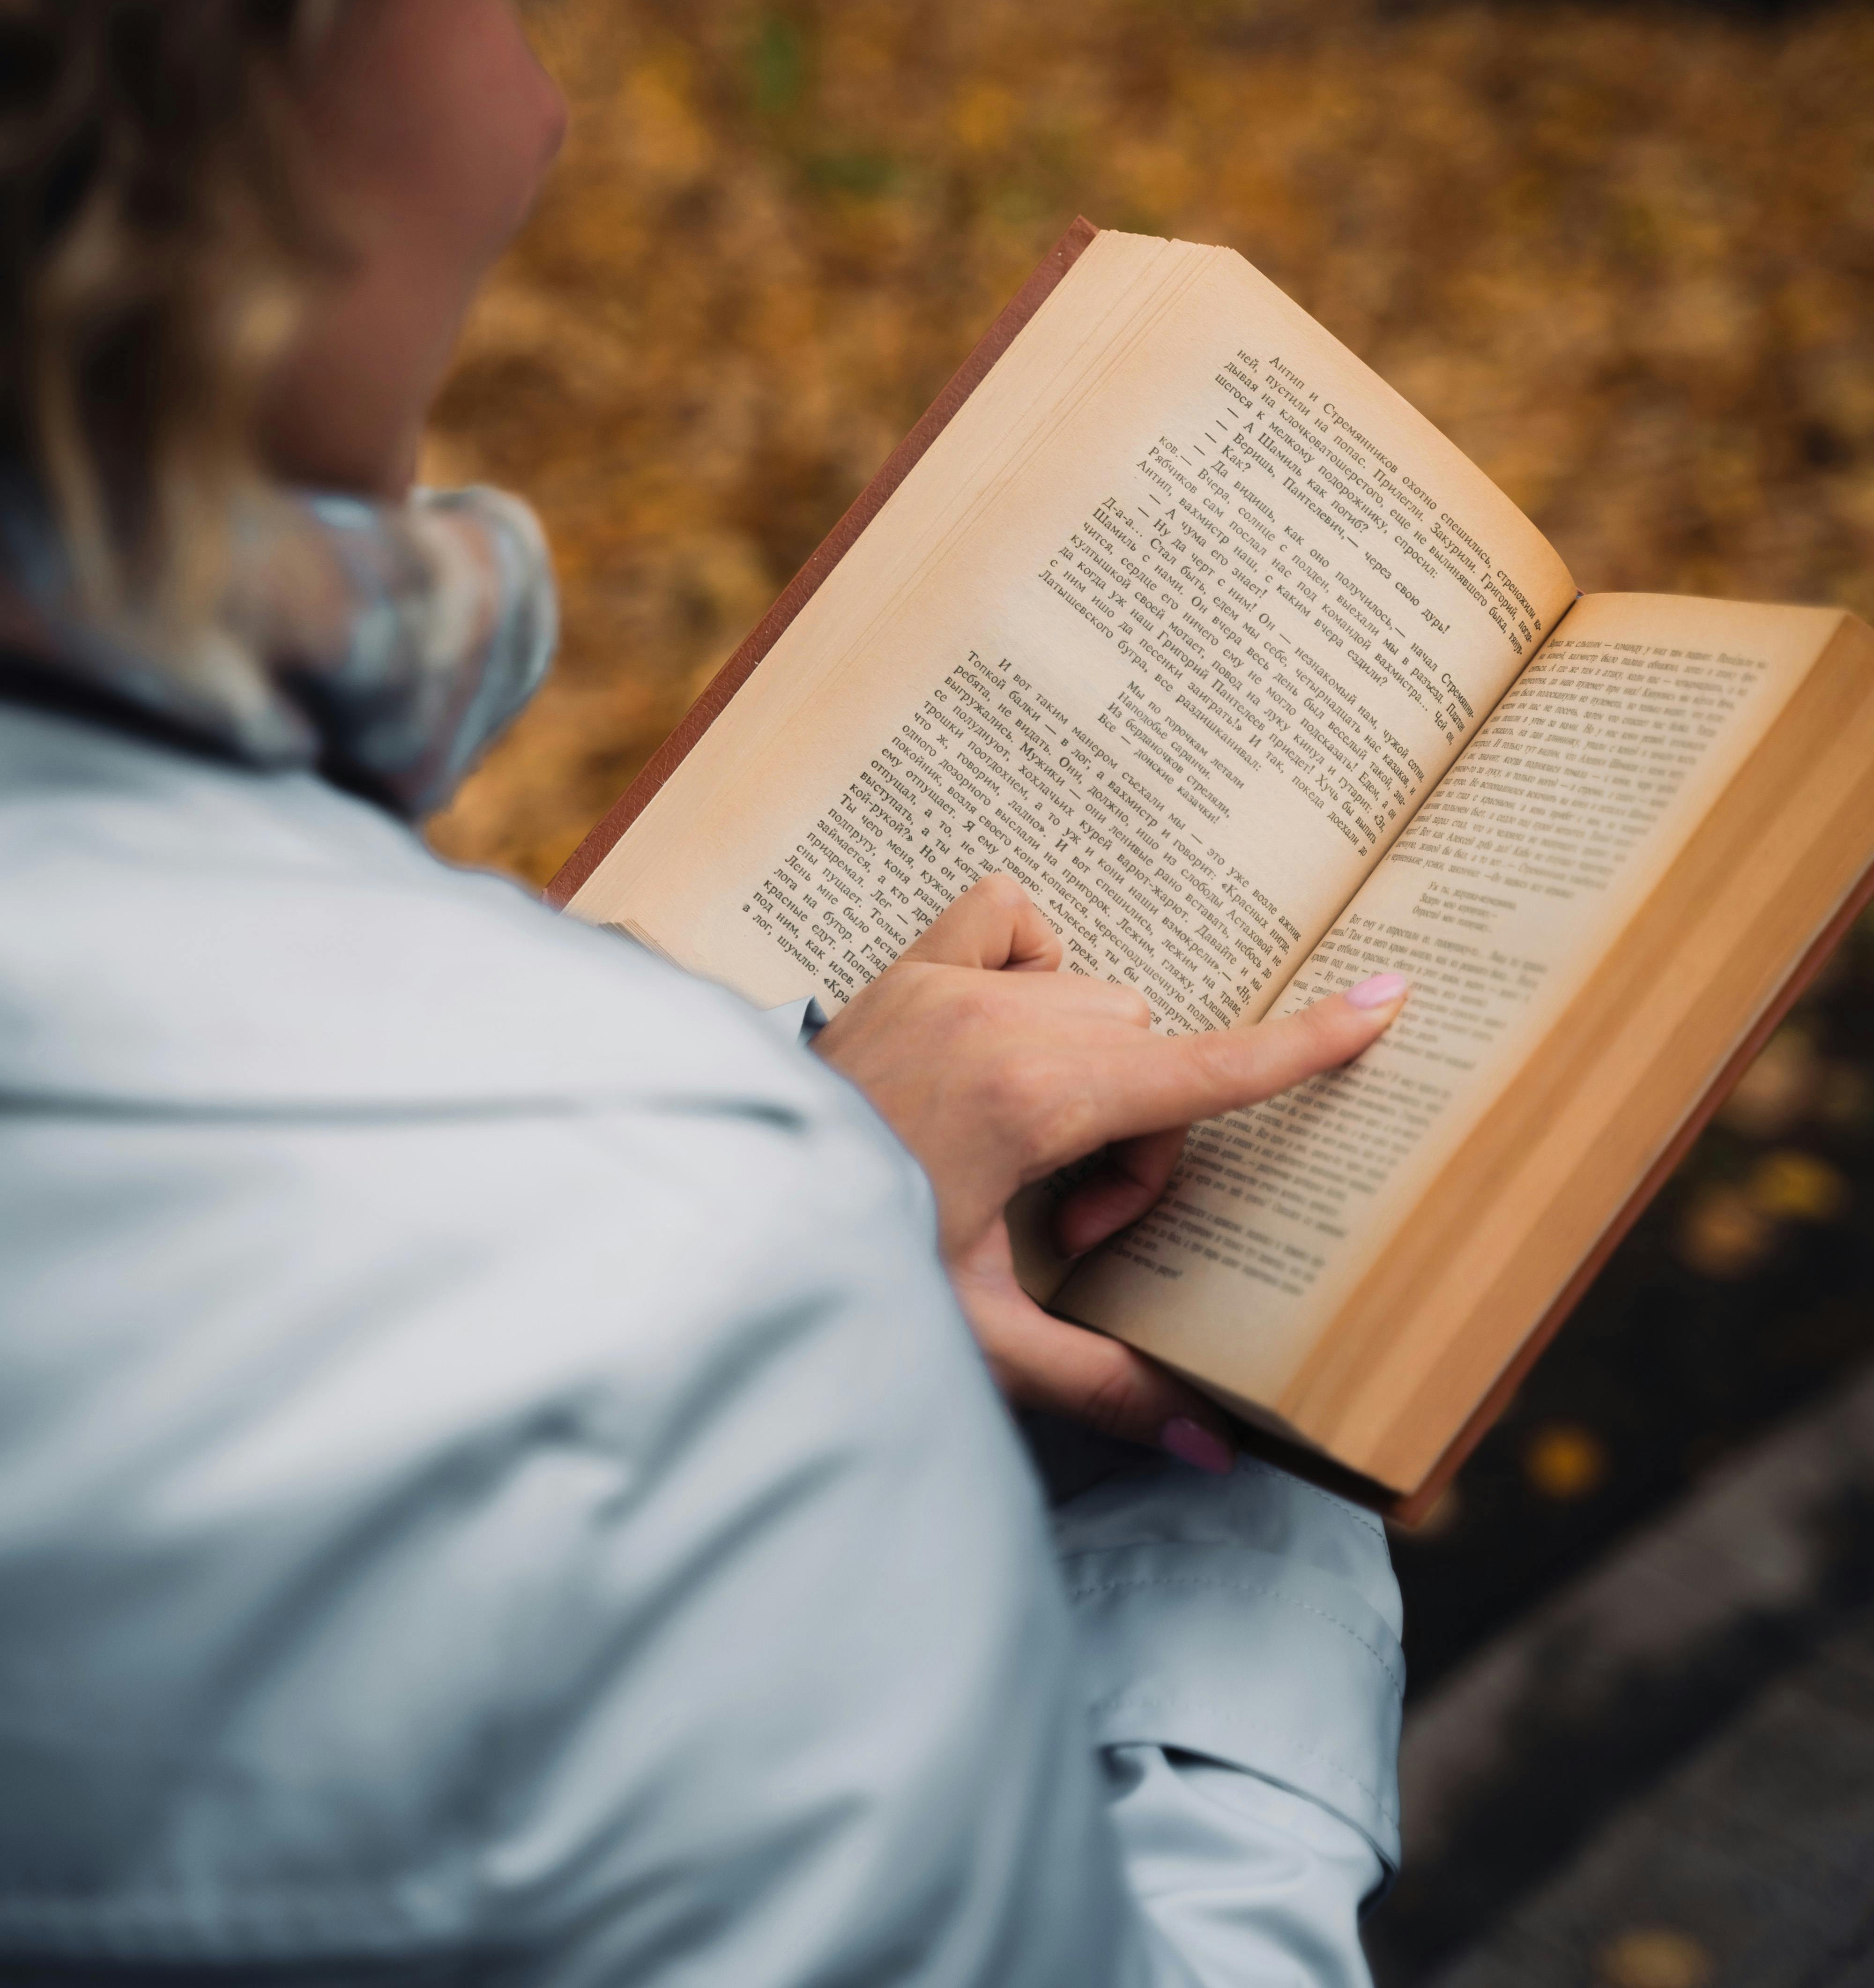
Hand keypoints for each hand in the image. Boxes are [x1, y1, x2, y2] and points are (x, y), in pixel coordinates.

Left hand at [813, 875, 1408, 1467]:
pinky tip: (1001, 1036)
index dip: (1303, 1044)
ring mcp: (945, 981)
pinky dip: (1031, 964)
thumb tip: (1214, 1449)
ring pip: (1099, 999)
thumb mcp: (979, 1335)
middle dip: (1140, 1139)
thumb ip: (1099, 1381)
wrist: (728, 1214)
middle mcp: (997, 1021)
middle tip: (1069, 1219)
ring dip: (1093, 1072)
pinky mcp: (907, 964)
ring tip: (1023, 1157)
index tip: (1386, 999)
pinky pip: (1013, 917)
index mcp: (1031, 1100)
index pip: (1201, 1069)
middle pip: (1151, 1054)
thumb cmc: (854, 1268)